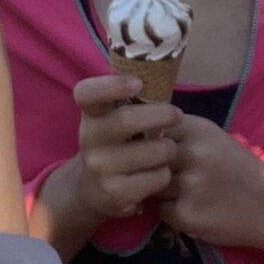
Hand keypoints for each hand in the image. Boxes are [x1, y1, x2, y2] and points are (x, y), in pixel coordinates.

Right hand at [67, 72, 179, 218]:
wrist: (90, 189)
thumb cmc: (114, 142)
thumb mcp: (112, 118)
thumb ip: (129, 99)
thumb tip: (164, 70)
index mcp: (90, 115)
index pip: (87, 93)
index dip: (111, 85)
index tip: (137, 83)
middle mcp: (89, 139)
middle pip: (126, 120)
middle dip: (160, 115)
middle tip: (176, 115)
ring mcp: (100, 167)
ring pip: (152, 152)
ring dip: (168, 148)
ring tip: (168, 149)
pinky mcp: (115, 193)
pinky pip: (156, 178)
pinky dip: (164, 173)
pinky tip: (159, 171)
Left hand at [159, 116, 263, 250]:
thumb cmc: (240, 171)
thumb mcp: (215, 139)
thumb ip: (181, 135)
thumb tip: (139, 135)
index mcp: (199, 128)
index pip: (154, 131)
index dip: (157, 145)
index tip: (172, 155)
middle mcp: (192, 152)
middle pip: (149, 159)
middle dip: (158, 170)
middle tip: (182, 179)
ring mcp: (188, 184)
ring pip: (152, 186)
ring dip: (165, 193)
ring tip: (192, 196)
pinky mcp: (185, 214)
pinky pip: (161, 211)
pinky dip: (174, 213)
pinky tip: (196, 211)